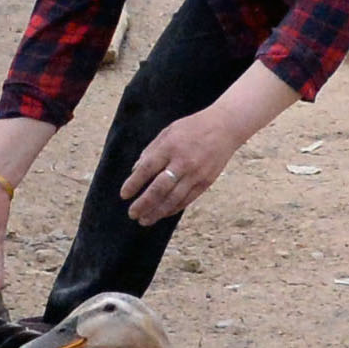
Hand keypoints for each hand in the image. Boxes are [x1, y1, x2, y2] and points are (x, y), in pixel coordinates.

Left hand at [122, 105, 248, 226]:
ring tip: (144, 220)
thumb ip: (151, 150)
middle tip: (132, 213)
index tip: (124, 195)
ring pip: (173, 199)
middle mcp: (182, 162)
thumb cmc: (193, 127)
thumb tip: (135, 170)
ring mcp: (196, 174)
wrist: (225, 127)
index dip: (133, 184)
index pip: (147, 169)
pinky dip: (173, 209)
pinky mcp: (206, 182)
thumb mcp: (169, 131)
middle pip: (159, 189)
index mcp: (170, 147)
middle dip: (143, 204)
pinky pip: (187, 200)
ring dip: (156, 212)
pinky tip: (162, 213)